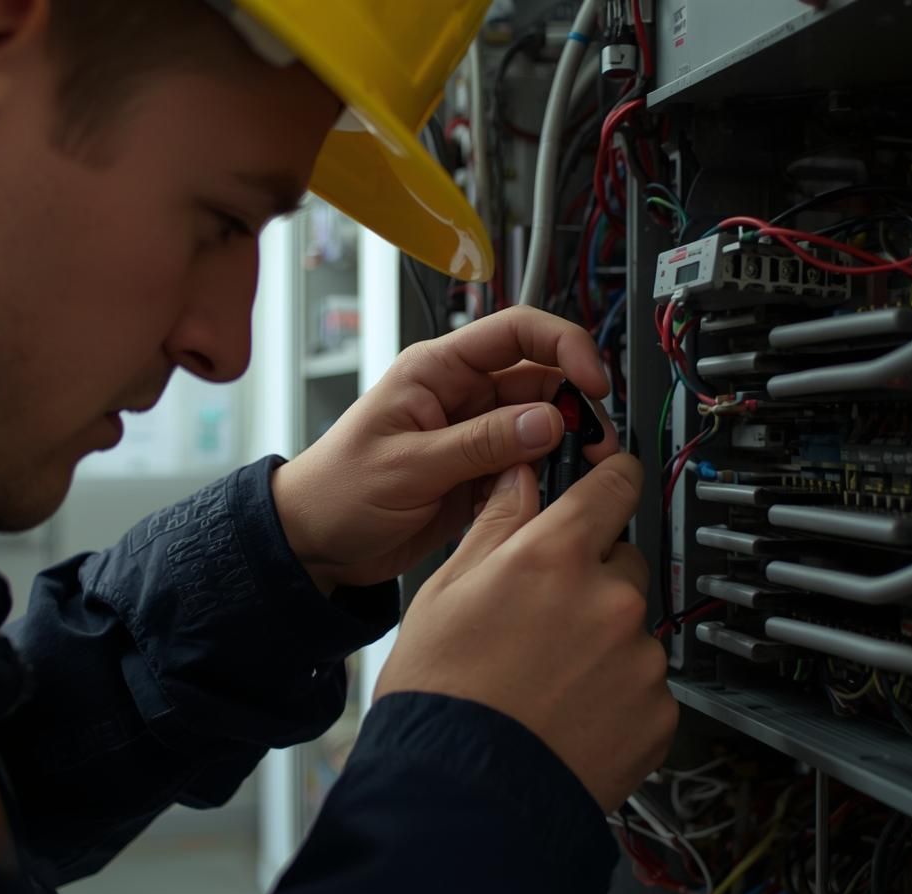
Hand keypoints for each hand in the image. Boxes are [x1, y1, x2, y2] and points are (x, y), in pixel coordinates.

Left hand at [272, 306, 617, 591]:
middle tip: (597, 445)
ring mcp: (473, 436)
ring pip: (541, 427)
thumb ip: (479, 443)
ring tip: (582, 475)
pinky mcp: (480, 475)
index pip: (516, 332)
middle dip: (576, 407)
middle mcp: (461, 395)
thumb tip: (546, 421)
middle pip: (541, 381)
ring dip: (566, 448)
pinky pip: (528, 468)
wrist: (314, 543)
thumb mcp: (408, 466)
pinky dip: (546, 482)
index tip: (593, 380)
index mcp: (437, 370)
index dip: (564, 346)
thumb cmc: (337, 491)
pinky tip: (550, 500)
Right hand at [375, 456, 677, 810]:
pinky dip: (618, 693)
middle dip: (592, 577)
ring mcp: (640, 658)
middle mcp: (609, 599)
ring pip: (632, 627)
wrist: (463, 795)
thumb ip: (496, 525)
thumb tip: (520, 478)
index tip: (610, 478)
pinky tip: (571, 711)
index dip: (609, 477)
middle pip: (623, 559)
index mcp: (554, 557)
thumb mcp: (446, 591)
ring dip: (604, 640)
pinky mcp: (659, 712)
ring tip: (550, 679)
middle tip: (544, 617)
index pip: (613, 485)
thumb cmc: (443, 696)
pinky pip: (646, 684)